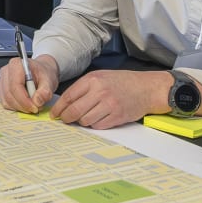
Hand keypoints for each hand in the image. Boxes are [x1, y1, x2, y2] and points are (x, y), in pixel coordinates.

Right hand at [0, 54, 57, 112]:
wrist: (41, 72)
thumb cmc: (43, 73)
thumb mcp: (49, 81)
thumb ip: (45, 91)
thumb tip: (37, 101)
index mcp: (17, 64)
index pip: (15, 85)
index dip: (24, 100)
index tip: (35, 107)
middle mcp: (6, 71)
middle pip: (9, 94)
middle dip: (23, 105)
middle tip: (36, 108)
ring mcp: (2, 80)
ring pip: (6, 100)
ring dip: (20, 107)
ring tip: (32, 105)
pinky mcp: (1, 88)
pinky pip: (5, 102)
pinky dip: (16, 107)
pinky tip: (25, 103)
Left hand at [48, 69, 168, 128]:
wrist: (146, 88)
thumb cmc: (122, 82)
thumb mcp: (101, 77)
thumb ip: (84, 87)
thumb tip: (66, 102)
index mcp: (93, 80)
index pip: (69, 96)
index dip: (59, 107)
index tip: (54, 114)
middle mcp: (100, 92)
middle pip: (74, 110)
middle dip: (66, 118)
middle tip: (64, 120)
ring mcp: (109, 105)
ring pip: (85, 120)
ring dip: (82, 121)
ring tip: (85, 117)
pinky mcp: (117, 116)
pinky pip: (98, 126)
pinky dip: (95, 125)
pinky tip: (98, 119)